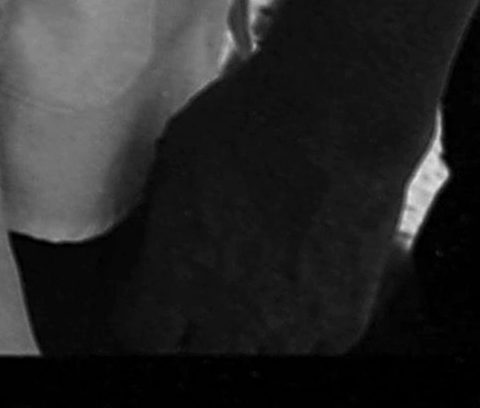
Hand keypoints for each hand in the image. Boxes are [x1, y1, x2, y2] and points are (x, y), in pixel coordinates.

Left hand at [104, 57, 414, 352]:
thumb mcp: (175, 157)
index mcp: (177, 275)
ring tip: (253, 284)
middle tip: (196, 294)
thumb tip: (157, 230)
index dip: (139, 313)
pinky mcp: (340, 325)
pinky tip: (299, 281)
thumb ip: (162, 214)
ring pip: (255, 358)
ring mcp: (289, 329)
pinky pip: (310, 347)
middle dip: (190, 330)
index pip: (140, 332)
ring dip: (248, 331)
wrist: (336, 121)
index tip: (143, 297)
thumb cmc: (256, 122)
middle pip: (195, 357)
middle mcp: (230, 316)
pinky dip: (302, 326)